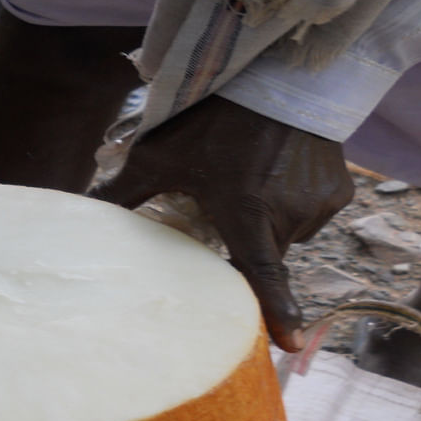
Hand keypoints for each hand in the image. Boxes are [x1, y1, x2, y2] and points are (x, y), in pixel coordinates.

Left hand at [90, 96, 353, 351]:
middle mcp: (287, 213)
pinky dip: (297, 203)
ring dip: (271, 219)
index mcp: (245, 211)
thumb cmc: (213, 114)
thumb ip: (124, 191)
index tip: (293, 348)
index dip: (277, 313)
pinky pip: (313, 214)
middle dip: (246, 236)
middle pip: (264, 252)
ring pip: (289, 234)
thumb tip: (81, 213)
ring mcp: (318, 203)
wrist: (278, 72)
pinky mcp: (340, 191)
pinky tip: (282, 170)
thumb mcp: (161, 153)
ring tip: (256, 175)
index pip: (263, 274)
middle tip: (230, 195)